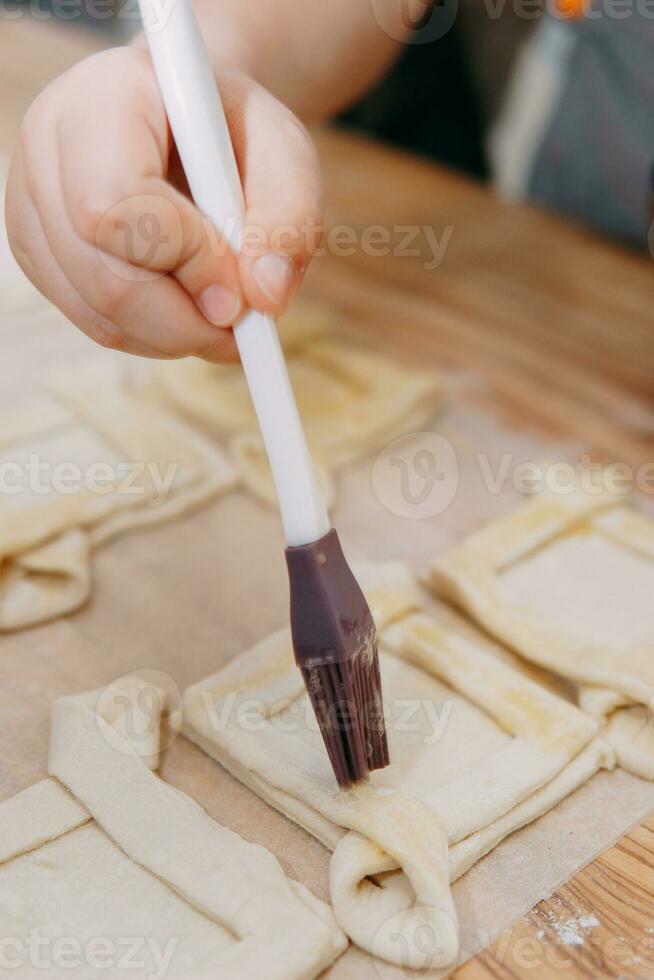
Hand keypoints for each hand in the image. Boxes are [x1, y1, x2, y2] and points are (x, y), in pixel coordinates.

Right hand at [5, 46, 322, 360]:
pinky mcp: (40, 253)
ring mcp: (31, 206)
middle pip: (100, 275)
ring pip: (98, 312)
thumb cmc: (236, 131)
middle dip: (184, 321)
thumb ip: (289, 218)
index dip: (186, 261)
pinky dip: (154, 336)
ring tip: (222, 308)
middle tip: (241, 327)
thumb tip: (264, 298)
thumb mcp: (286, 153)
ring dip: (175, 335)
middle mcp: (47, 148)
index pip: (117, 205)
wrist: (191, 122)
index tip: (242, 285)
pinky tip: (187, 306)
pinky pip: (96, 324)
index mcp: (102, 98)